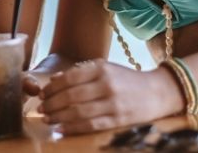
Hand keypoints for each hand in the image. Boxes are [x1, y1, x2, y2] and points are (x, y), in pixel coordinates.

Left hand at [38, 59, 174, 134]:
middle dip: (51, 103)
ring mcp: (113, 103)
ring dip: (58, 117)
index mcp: (101, 69)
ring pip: (78, 112)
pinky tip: (61, 129)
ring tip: (47, 119)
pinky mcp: (118, 120)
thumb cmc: (127, 80)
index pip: (69, 78)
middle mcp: (106, 85)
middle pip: (71, 96)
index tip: (41, 93)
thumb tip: (54, 80)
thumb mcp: (106, 68)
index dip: (52, 87)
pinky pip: (91, 125)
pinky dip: (73, 128)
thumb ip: (81, 72)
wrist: (157, 92)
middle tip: (40, 108)